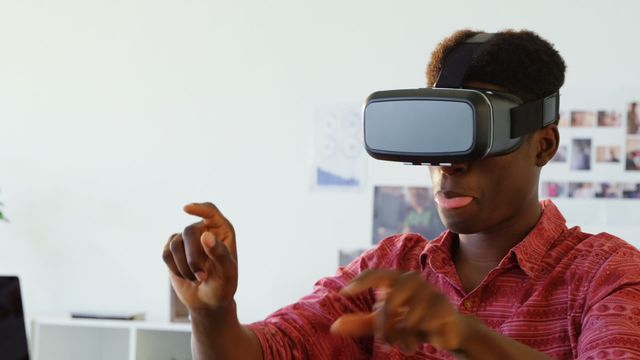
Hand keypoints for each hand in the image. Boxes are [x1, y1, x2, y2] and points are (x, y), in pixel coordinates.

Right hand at [162, 202, 237, 310]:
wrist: (209, 301)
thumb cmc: (223, 285)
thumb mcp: (228, 273)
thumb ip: (220, 254)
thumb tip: (205, 235)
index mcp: (222, 230)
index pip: (210, 211)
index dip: (199, 208)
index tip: (185, 209)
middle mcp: (204, 230)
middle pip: (189, 231)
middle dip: (192, 257)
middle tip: (201, 276)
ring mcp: (187, 239)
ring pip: (175, 244)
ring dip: (184, 266)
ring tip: (197, 278)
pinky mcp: (172, 250)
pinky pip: (166, 254)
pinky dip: (175, 268)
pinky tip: (186, 276)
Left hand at [330, 270, 466, 353]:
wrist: (447, 330)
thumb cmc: (411, 321)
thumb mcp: (384, 323)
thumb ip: (360, 323)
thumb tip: (333, 327)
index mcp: (396, 280)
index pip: (377, 274)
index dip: (361, 281)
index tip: (344, 293)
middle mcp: (413, 281)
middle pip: (390, 303)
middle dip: (384, 327)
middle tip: (385, 343)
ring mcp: (430, 292)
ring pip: (408, 318)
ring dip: (403, 338)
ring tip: (406, 344)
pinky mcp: (443, 306)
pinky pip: (424, 324)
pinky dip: (417, 338)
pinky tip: (420, 341)